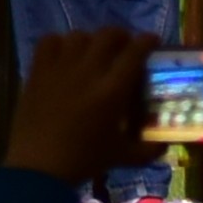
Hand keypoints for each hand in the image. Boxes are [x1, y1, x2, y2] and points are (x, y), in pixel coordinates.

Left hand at [3, 27, 142, 184]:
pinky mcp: (37, 72)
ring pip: (79, 36)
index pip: (134, 52)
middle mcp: (88, 71)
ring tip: (93, 50)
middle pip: (107, 36)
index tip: (151, 40)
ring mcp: (60, 69)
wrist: (39, 166)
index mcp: (112, 90)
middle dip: (121, 36)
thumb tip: (165, 146)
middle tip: (124, 45)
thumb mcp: (121, 156)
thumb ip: (147, 150)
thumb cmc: (83, 160)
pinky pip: (48, 42)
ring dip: (91, 39)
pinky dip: (59, 42)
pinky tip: (63, 53)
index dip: (146, 41)